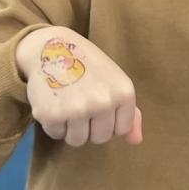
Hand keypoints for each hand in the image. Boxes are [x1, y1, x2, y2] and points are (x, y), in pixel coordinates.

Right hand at [15, 27, 142, 146]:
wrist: (52, 48)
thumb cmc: (89, 67)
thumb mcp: (116, 82)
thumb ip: (129, 113)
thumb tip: (136, 141)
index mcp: (123, 93)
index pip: (121, 130)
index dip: (109, 120)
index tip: (101, 105)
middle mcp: (103, 102)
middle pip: (99, 138)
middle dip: (91, 127)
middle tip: (82, 106)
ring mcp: (77, 109)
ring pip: (78, 141)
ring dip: (72, 129)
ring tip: (69, 106)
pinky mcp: (52, 115)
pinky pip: (56, 135)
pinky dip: (54, 124)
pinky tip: (55, 104)